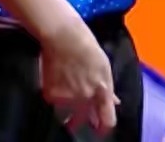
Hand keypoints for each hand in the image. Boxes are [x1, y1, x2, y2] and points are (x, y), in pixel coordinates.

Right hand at [39, 15, 118, 135]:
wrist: (63, 36)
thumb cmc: (87, 47)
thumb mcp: (104, 67)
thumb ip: (108, 88)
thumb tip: (113, 102)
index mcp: (102, 90)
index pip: (107, 121)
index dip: (104, 127)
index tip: (100, 128)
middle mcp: (85, 98)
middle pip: (84, 122)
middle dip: (83, 121)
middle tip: (80, 115)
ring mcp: (67, 98)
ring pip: (67, 115)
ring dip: (68, 109)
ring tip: (68, 90)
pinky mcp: (51, 96)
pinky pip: (54, 104)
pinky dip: (56, 97)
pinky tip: (58, 80)